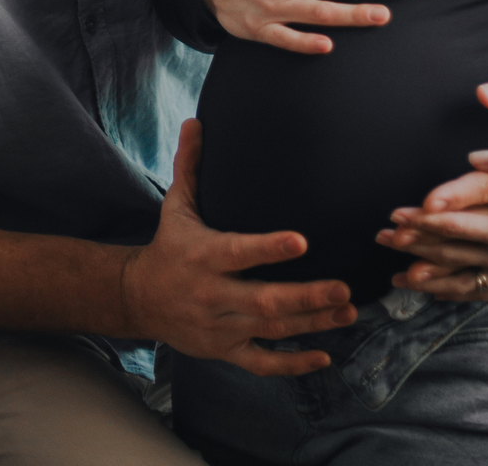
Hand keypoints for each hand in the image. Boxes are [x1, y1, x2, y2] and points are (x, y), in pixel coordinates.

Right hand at [121, 120, 356, 375]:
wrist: (140, 297)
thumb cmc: (169, 245)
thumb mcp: (177, 204)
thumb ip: (191, 165)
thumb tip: (196, 121)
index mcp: (203, 255)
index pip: (238, 252)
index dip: (269, 249)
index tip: (302, 241)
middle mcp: (212, 293)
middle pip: (262, 300)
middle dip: (306, 297)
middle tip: (343, 288)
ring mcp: (219, 326)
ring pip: (270, 330)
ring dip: (311, 323)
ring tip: (347, 312)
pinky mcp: (224, 350)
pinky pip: (261, 364)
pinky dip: (292, 364)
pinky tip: (323, 356)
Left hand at [376, 147, 487, 302]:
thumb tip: (471, 156)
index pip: (456, 228)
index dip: (423, 222)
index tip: (396, 217)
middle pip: (450, 255)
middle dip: (413, 247)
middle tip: (381, 238)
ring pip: (461, 282)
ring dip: (427, 279)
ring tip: (395, 276)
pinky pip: (480, 293)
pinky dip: (453, 294)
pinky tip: (434, 292)